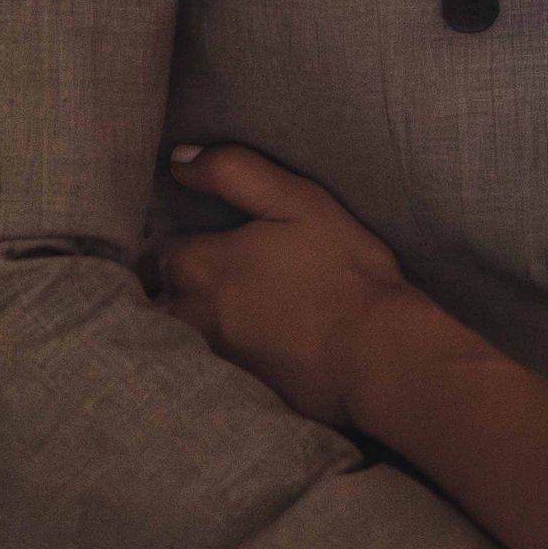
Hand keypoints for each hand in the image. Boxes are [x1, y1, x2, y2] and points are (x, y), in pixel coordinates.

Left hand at [157, 145, 426, 430]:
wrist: (378, 358)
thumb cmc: (342, 273)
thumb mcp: (297, 201)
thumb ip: (232, 172)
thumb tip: (178, 159)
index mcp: (198, 267)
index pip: (168, 249)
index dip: (192, 239)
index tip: (217, 237)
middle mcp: (190, 316)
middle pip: (169, 294)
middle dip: (188, 283)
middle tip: (234, 271)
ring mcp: (212, 358)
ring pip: (187, 331)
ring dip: (202, 318)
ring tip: (245, 306)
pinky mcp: (238, 389)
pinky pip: (214, 364)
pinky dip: (227, 350)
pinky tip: (262, 340)